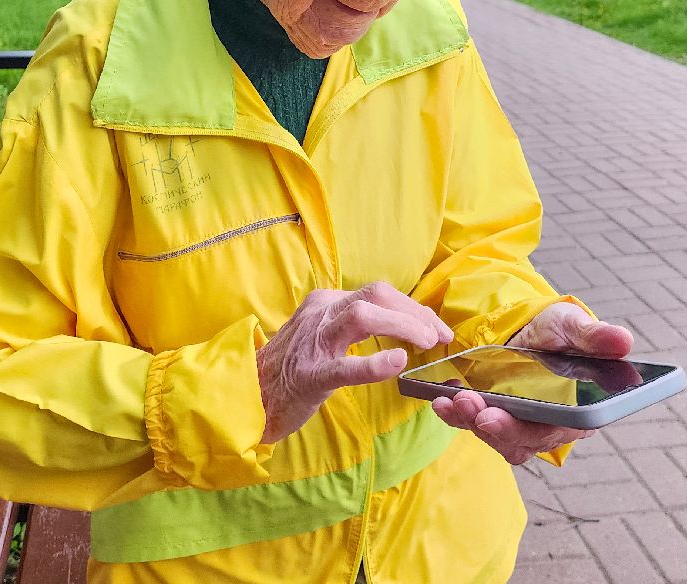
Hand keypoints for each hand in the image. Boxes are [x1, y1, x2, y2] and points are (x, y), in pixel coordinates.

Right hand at [257, 281, 452, 443]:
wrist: (247, 395)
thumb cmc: (291, 369)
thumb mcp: (323, 334)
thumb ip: (354, 326)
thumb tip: (403, 325)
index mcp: (326, 302)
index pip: (379, 292)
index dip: (413, 307)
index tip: (437, 327)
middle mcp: (321, 313)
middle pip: (376, 295)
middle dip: (414, 312)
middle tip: (440, 336)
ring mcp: (313, 342)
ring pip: (362, 315)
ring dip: (402, 325)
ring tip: (427, 343)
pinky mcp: (309, 375)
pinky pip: (344, 365)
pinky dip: (374, 363)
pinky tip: (397, 362)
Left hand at [432, 302, 634, 465]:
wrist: (528, 325)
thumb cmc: (558, 329)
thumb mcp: (574, 325)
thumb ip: (595, 336)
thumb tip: (623, 341)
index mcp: (580, 409)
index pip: (560, 430)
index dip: (531, 430)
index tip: (500, 418)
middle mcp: (551, 425)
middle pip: (525, 440)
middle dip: (496, 426)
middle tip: (473, 407)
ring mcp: (520, 424)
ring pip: (498, 438)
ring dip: (473, 422)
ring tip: (453, 400)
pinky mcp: (494, 417)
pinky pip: (475, 425)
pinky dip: (456, 416)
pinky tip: (442, 400)